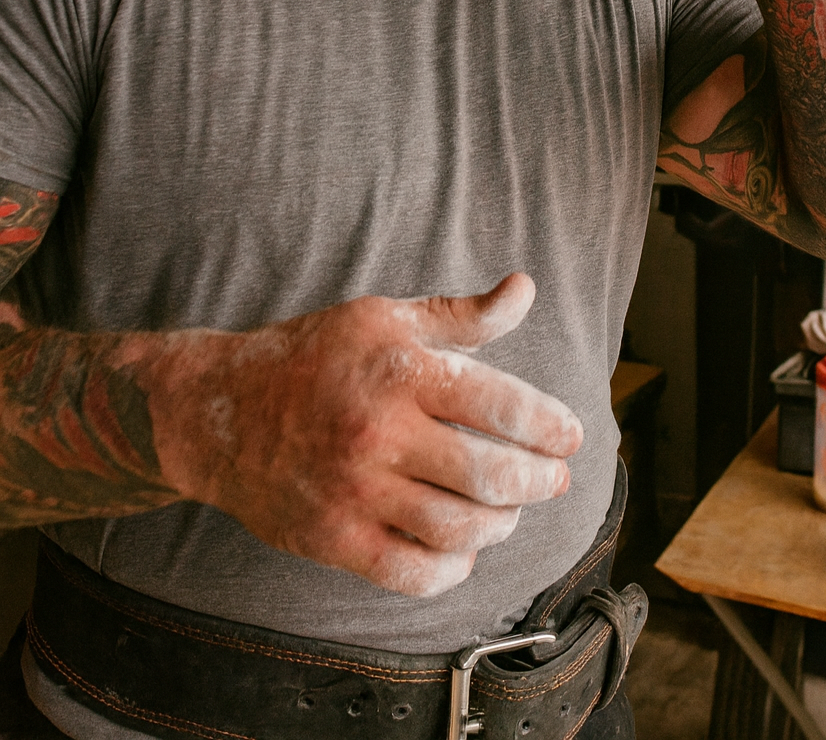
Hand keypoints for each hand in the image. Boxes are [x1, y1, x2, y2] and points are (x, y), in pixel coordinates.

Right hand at [145, 274, 581, 597]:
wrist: (218, 411)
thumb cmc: (313, 356)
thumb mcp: (384, 317)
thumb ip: (461, 314)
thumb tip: (525, 289)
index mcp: (400, 371)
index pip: (501, 404)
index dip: (551, 425)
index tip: (571, 436)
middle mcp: (379, 432)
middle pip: (489, 474)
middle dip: (538, 482)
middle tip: (553, 478)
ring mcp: (354, 491)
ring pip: (458, 529)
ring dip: (500, 525)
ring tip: (507, 510)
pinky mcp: (333, 540)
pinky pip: (412, 573)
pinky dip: (451, 570)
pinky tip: (462, 551)